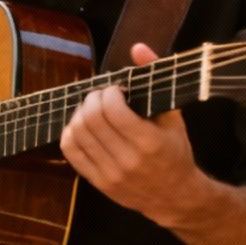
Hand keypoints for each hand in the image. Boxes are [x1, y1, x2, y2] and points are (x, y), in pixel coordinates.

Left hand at [58, 43, 201, 225]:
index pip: (113, 109)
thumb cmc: (175, 153)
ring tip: (92, 110)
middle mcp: (128, 159)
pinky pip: (70, 151)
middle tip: (100, 97)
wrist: (175, 197)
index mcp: (149, 142)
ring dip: (80, 114)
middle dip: (92, 99)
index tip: (115, 90)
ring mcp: (110, 173)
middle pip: (91, 119)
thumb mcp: (173, 116)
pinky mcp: (97, 182)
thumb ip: (154, 80)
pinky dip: (70, 132)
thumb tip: (137, 47)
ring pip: (77, 133)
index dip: (108, 93)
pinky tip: (82, 126)